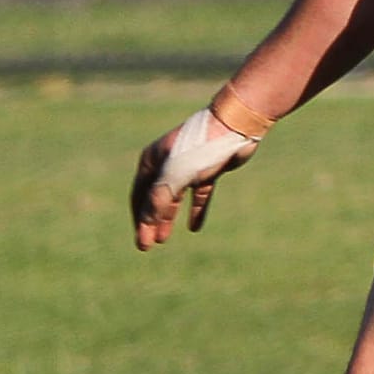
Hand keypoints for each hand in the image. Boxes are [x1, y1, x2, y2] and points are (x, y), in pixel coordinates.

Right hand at [131, 107, 258, 249]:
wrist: (235, 126)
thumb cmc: (199, 148)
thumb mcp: (174, 177)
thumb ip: (158, 200)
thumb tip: (146, 223)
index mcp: (152, 160)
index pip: (139, 195)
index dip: (139, 219)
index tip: (141, 241)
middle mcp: (167, 163)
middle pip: (154, 198)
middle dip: (150, 222)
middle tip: (148, 246)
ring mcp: (188, 166)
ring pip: (174, 198)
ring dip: (167, 218)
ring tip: (163, 239)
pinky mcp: (208, 170)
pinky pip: (198, 194)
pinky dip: (195, 210)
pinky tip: (194, 227)